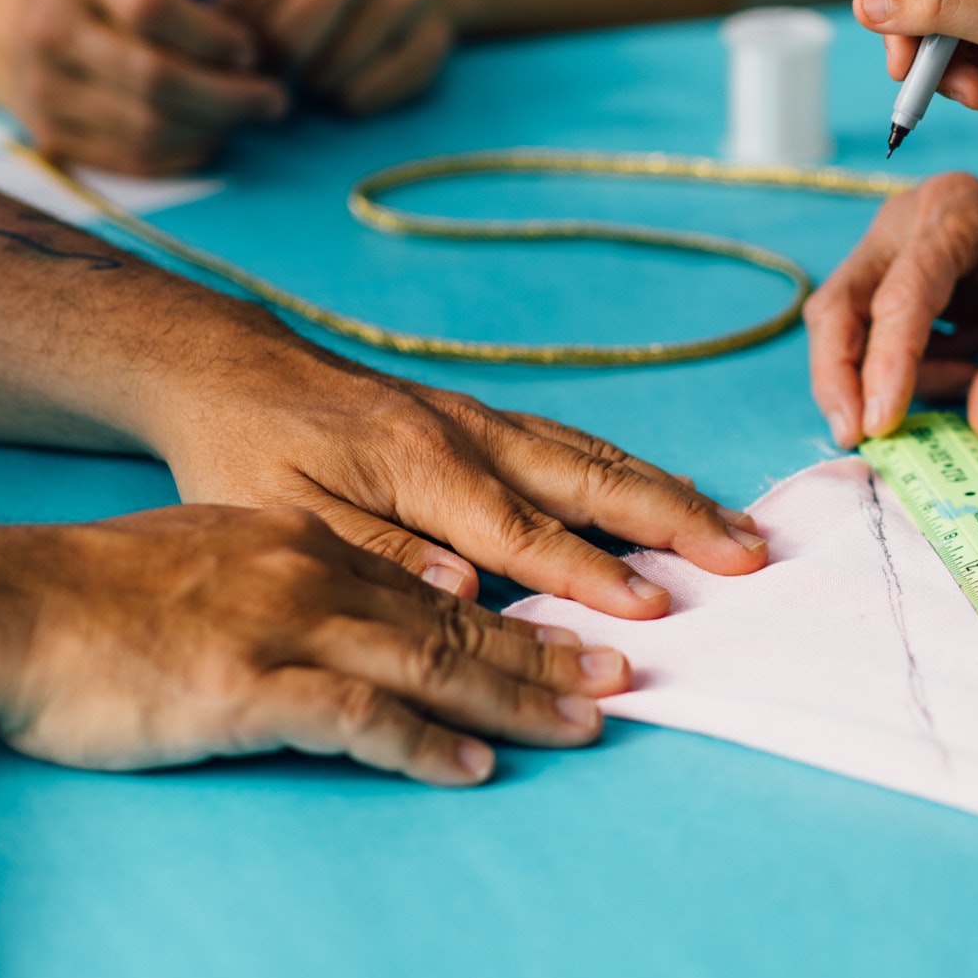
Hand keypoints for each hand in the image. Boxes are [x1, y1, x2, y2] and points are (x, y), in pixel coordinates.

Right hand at [0, 0, 288, 175]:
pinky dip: (182, 154)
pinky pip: (131, 159)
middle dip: (227, 95)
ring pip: (146, 125)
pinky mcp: (53, 133)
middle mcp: (50, 29)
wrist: (7, 25)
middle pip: (153, 77)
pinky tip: (211, 135)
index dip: (211, 34)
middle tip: (276, 98)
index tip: (253, 48)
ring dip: (211, 127)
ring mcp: (44, 86)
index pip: (150, 7)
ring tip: (246, 114)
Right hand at [0, 506, 627, 785]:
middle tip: (625, 676)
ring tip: (586, 723)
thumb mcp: (215, 559)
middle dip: (549, 652)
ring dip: (516, 696)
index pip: (438, 582)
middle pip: (458, 618)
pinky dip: (422, 743)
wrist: (9, 607)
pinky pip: (358, 716)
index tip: (584, 632)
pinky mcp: (248, 686)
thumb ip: (294, 579)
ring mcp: (284, 627)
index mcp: (308, 541)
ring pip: (429, 661)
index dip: (520, 612)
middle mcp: (313, 573)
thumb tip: (367, 609)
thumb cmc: (100, 597)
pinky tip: (470, 767)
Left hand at [146, 342, 767, 617]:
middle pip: (591, 481)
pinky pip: (576, 444)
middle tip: (748, 555)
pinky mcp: (483, 420)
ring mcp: (483, 422)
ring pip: (596, 457)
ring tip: (737, 528)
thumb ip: (378, 552)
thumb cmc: (246, 452)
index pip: (526, 534)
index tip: (659, 606)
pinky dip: (634, 470)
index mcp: (423, 466)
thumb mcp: (283, 514)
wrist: (229, 371)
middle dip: (677, 521)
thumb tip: (464, 592)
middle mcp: (469, 435)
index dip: (594, 573)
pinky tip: (669, 492)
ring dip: (671, 495)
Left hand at [217, 0, 453, 113]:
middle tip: (280, 69)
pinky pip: (370, 94)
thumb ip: (229, 0)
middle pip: (289, 43)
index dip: (234, 46)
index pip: (242, 13)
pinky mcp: (435, 35)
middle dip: (276, 69)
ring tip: (315, 71)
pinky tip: (349, 80)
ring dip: (314, 86)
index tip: (243, 51)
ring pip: (330, 75)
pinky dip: (351, 101)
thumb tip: (207, 62)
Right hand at [805, 146, 977, 447]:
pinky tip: (962, 365)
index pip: (902, 295)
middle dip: (841, 376)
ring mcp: (891, 242)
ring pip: (844, 321)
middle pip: (841, 303)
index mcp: (957, 214)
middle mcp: (908, 219)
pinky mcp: (888, 270)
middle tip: (856, 436)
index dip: (887, 364)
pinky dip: (903, 367)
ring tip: (969, 377)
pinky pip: (868, 330)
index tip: (880, 426)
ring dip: (886, 375)